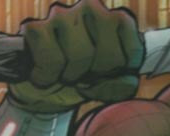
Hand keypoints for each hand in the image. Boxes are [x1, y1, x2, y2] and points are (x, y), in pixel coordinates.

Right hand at [10, 0, 143, 112]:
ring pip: (80, 56)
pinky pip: (51, 59)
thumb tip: (129, 80)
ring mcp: (62, 15)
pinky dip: (47, 76)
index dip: (122, 74)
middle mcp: (91, 9)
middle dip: (97, 76)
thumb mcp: (107, 88)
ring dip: (71, 76)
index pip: (134, 51)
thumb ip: (123, 84)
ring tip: (64, 74)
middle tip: (84, 76)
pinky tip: (44, 74)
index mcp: (114, 21)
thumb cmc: (78, 82)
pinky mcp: (35, 28)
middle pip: (109, 56)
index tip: (110, 75)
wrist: (39, 91)